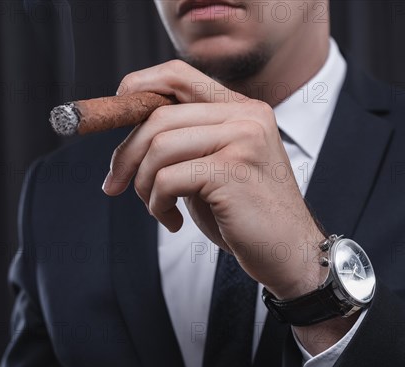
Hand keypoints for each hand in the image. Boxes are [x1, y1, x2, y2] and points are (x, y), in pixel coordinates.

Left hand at [102, 60, 325, 298]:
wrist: (290, 253)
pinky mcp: (232, 169)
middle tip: (116, 184)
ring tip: (159, 208)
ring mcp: (242, 140)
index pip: (179, 75)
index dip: (138, 88)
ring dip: (144, 184)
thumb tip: (129, 132)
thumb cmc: (248, 215)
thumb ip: (187, 142)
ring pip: (159, 146)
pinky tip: (174, 222)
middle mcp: (247, 116)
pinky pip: (167, 178)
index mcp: (243, 110)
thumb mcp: (216, 168)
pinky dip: (158, 204)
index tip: (115, 118)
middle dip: (126, 153)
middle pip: (159, 115)